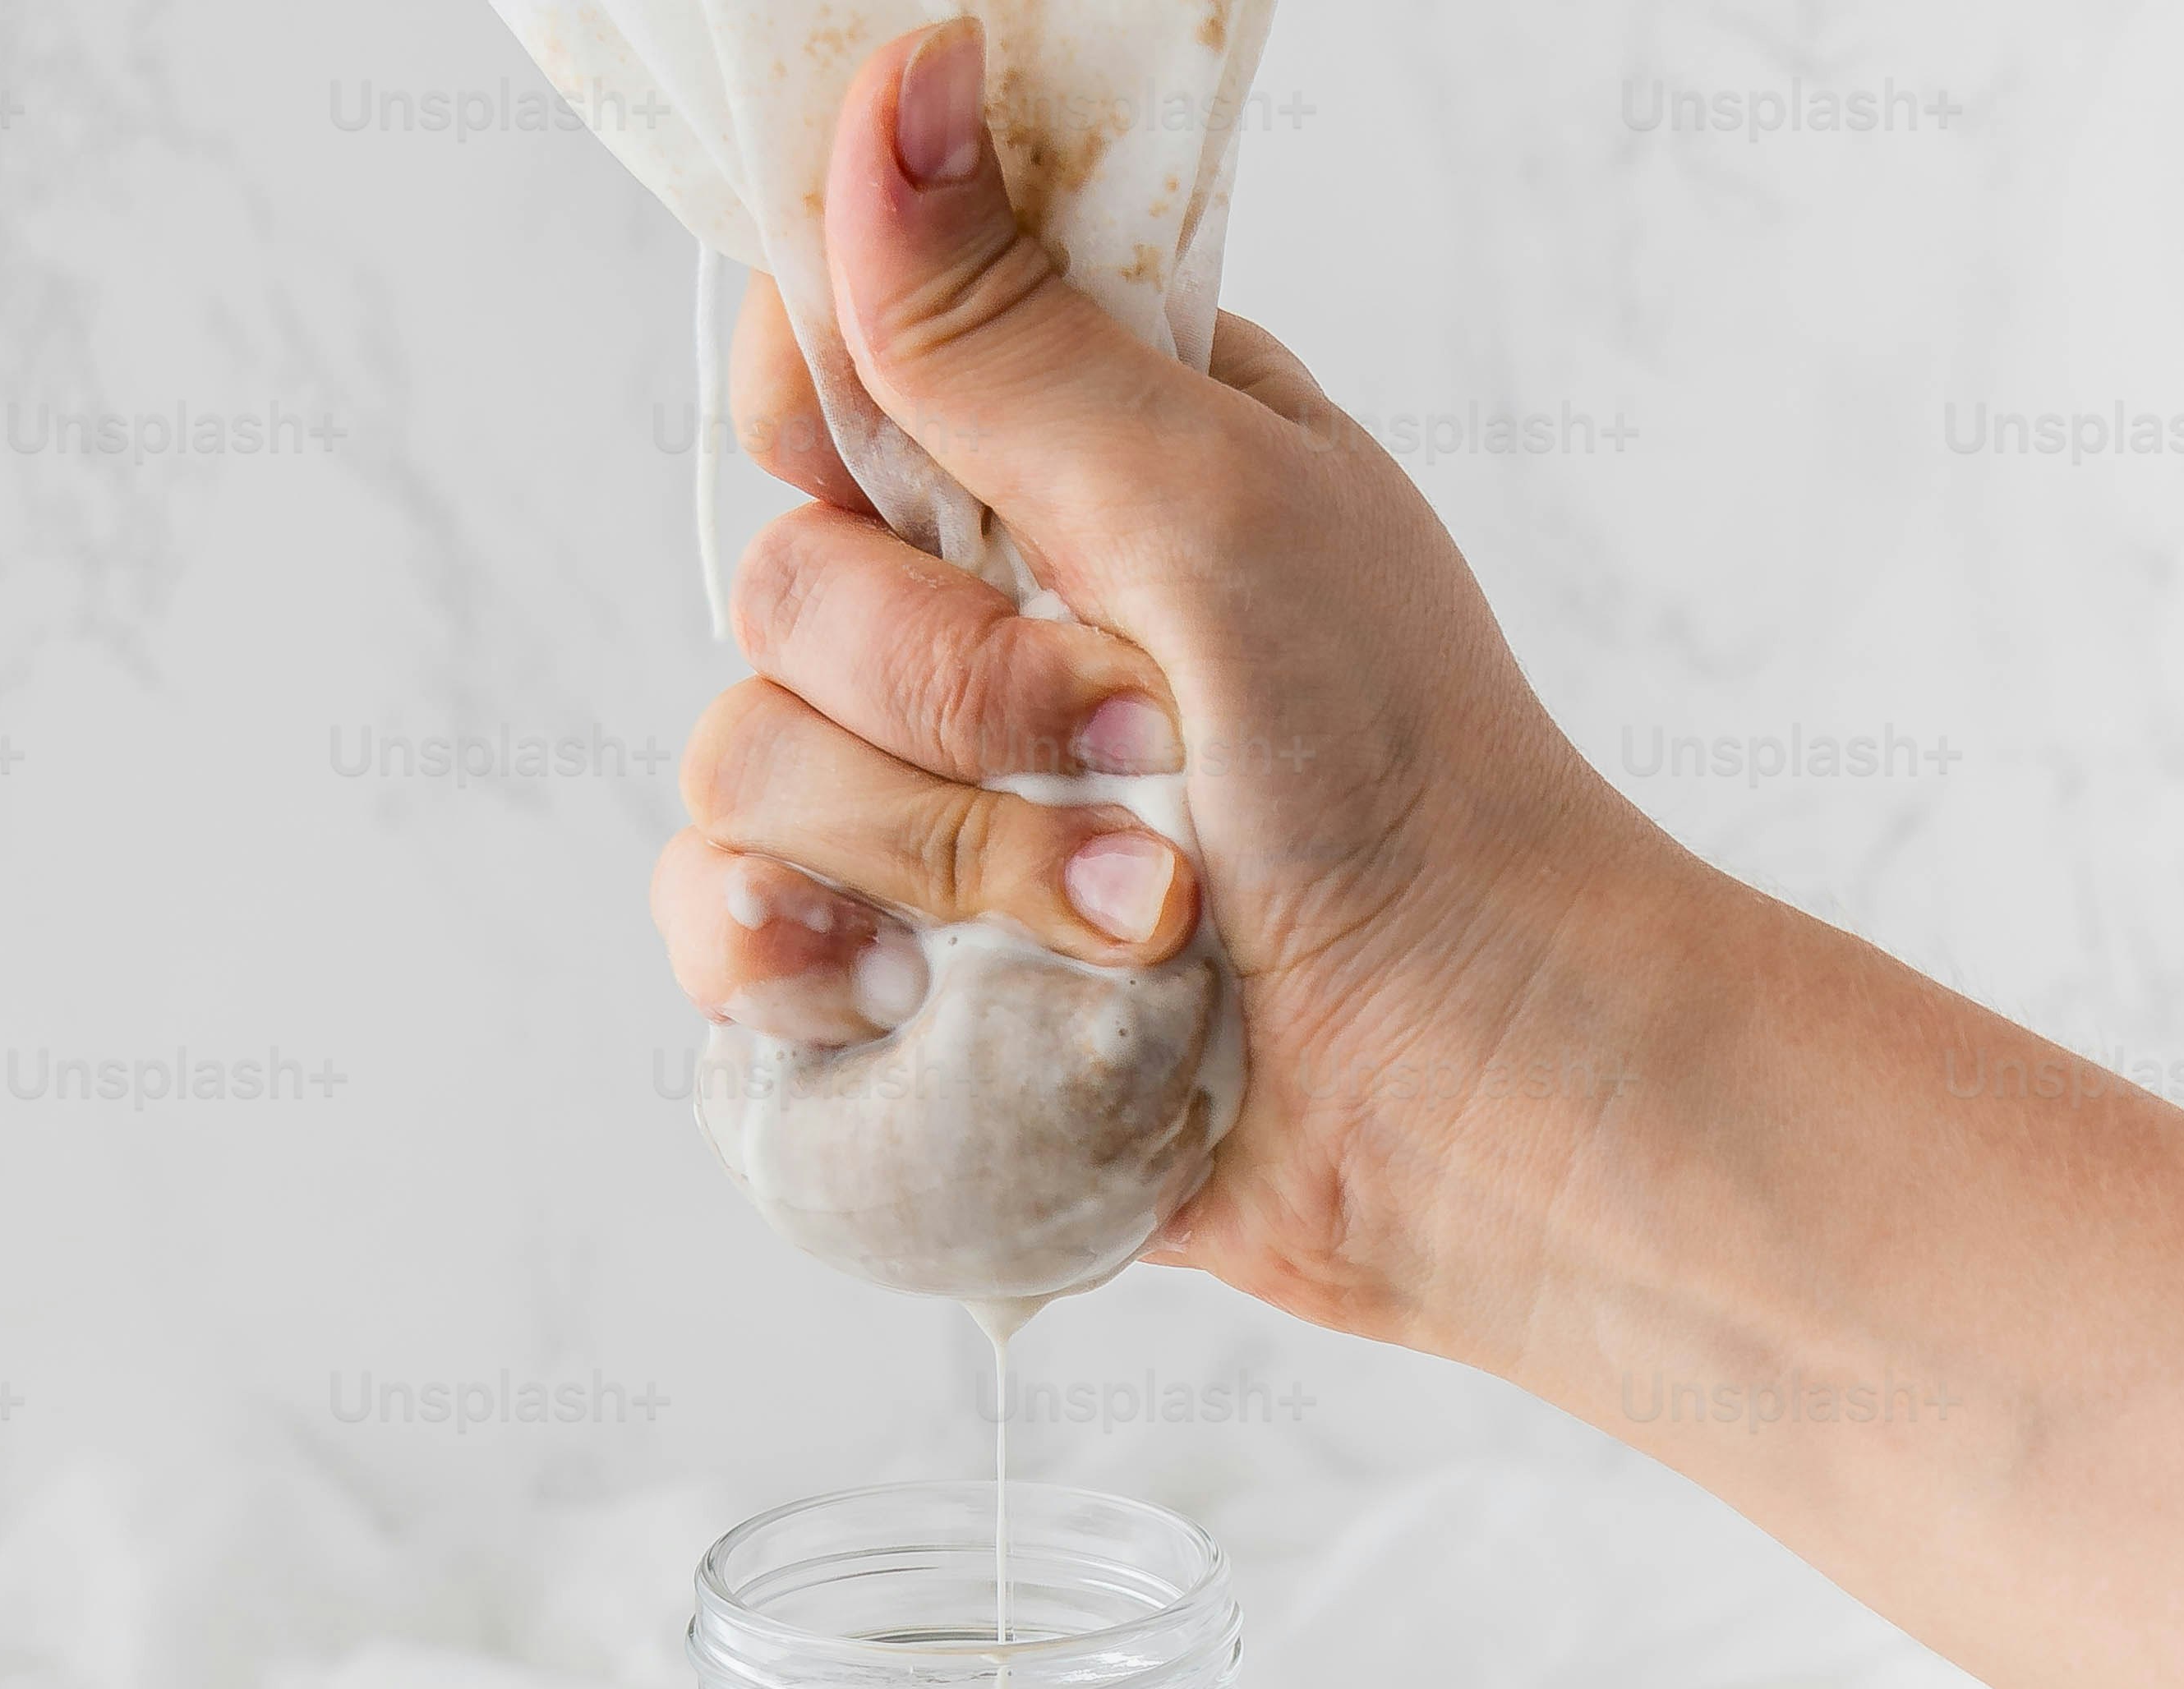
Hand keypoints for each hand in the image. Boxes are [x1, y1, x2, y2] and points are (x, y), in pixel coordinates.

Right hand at [651, 15, 1685, 1361]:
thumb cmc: (1406, 790)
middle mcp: (976, 623)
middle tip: (1145, 749)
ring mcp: (923, 812)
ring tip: (1130, 922)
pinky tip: (904, 997)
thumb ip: (1017, 339)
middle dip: (951, 691)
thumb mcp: (1218, 513)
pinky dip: (790, 964)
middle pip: (777, 582)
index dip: (831, 411)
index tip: (934, 486)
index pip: (827, 363)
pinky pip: (721, 930)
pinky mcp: (893, 982)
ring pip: (745, 764)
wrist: (1462, 1092)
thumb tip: (892, 78)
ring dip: (943, 856)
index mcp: (1069, 462)